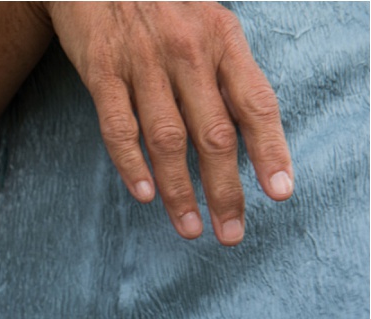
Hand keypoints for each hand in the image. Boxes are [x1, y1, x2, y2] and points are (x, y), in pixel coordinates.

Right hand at [47, 1, 292, 244]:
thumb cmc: (160, 6)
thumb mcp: (206, 23)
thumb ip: (226, 71)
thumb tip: (251, 134)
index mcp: (222, 39)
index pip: (255, 104)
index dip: (271, 151)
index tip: (279, 194)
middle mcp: (187, 53)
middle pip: (213, 134)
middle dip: (226, 190)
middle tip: (231, 233)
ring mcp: (142, 64)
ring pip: (167, 140)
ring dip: (181, 191)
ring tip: (191, 228)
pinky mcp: (101, 72)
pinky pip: (119, 127)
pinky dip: (132, 164)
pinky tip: (145, 195)